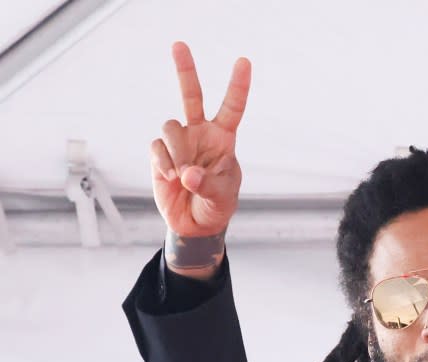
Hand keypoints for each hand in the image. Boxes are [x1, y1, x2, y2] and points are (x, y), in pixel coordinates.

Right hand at [150, 41, 250, 237]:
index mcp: (223, 140)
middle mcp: (200, 134)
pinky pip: (157, 147)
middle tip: (179, 44)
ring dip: (177, 150)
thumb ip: (205, 184)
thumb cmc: (216, 207)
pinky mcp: (160, 155)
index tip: (244, 62)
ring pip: (171, 127)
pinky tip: (171, 178)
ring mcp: (179, 143)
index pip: (232, 108)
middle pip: (191, 96)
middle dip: (185, 70)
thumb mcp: (220, 198)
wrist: (196, 225)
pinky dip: (164, 162)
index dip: (238, 86)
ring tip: (182, 175)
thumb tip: (186, 173)